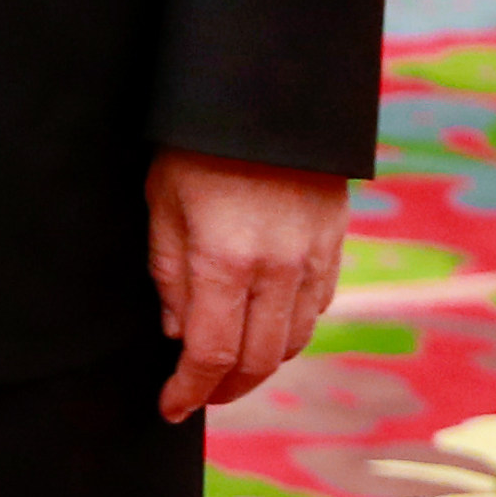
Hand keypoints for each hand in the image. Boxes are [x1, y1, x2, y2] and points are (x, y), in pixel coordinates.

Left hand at [147, 148, 346, 421]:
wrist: (264, 89)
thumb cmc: (196, 140)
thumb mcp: (162, 199)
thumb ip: (169, 272)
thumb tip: (177, 335)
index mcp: (225, 259)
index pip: (210, 354)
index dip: (189, 390)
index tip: (170, 407)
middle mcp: (276, 268)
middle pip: (257, 361)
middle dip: (224, 389)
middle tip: (198, 396)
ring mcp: (312, 257)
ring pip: (292, 341)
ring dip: (260, 366)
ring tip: (229, 371)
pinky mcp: (333, 243)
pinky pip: (317, 308)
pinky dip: (290, 332)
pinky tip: (267, 330)